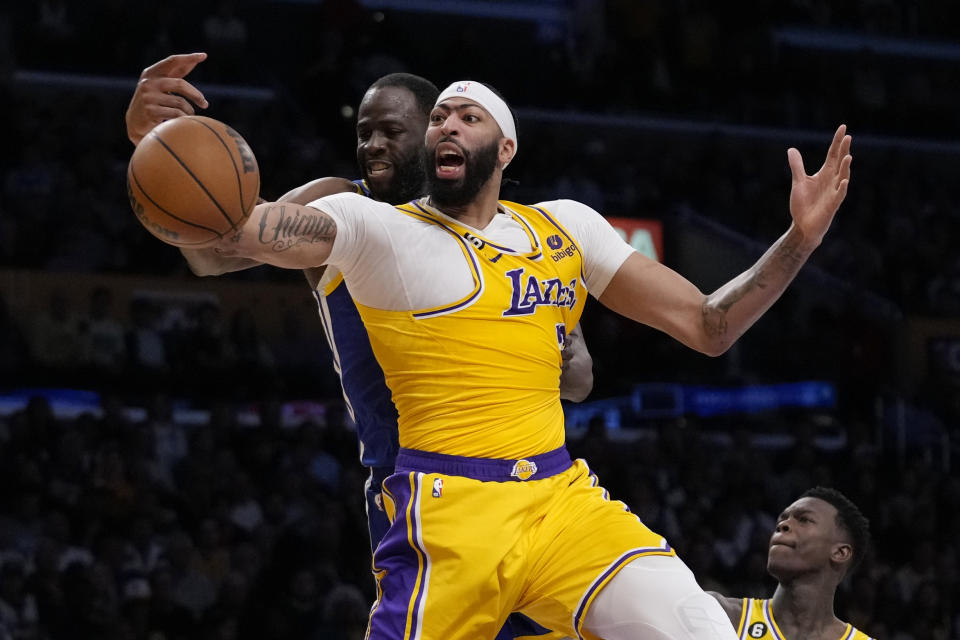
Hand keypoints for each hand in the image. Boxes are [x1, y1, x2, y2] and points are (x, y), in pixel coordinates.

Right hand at [126, 52, 209, 144]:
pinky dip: (184, 118)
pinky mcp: (151, 111)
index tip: (203, 55)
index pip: (173, 61)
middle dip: (196, 95)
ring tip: (188, 115)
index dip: (189, 58)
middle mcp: (148, 83)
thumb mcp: (160, 86)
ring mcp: (148, 97)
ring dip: (189, 111)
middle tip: (205, 104)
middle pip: (180, 84)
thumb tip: (194, 61)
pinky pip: (177, 114)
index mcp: (151, 73)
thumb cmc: (154, 102)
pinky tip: (182, 120)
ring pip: (180, 102)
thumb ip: (174, 75)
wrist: (135, 122)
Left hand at [787, 124, 851, 247]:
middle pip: (839, 163)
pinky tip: (844, 181)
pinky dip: (841, 188)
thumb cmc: (803, 204)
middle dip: (843, 150)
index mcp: (824, 174)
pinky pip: (838, 196)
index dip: (837, 142)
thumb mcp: (799, 182)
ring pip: (842, 177)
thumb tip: (792, 149)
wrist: (803, 225)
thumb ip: (797, 166)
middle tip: (848, 136)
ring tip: (848, 156)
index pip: (833, 154)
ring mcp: (833, 193)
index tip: (843, 128)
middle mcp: (832, 181)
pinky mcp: (832, 206)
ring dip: (845, 168)